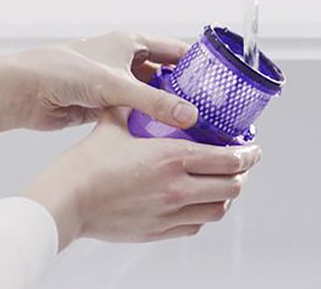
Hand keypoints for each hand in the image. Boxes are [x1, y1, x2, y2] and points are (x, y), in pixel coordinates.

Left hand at [0, 31, 196, 148]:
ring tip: (193, 129)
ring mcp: (115, 83)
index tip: (222, 82)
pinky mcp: (104, 104)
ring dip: (167, 110)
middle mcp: (126, 60)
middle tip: (211, 112)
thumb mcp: (117, 86)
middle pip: (167, 76)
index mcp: (132, 42)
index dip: (199, 65)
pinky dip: (148, 123)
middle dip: (187, 93)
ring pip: (151, 97)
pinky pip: (135, 113)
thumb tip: (191, 117)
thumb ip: (155, 102)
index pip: (176, 51)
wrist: (24, 91)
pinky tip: (164, 139)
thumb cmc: (65, 73)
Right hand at [23, 109, 261, 249]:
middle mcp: (178, 188)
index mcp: (173, 157)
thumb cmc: (87, 163)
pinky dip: (204, 214)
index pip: (230, 159)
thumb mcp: (115, 122)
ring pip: (218, 210)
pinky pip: (195, 226)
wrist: (68, 201)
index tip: (253, 149)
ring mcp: (170, 213)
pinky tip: (198, 202)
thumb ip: (136, 105)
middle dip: (243, 174)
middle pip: (232, 186)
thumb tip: (144, 90)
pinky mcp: (158, 231)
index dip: (249, 154)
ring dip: (226, 196)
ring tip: (223, 184)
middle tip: (241, 165)